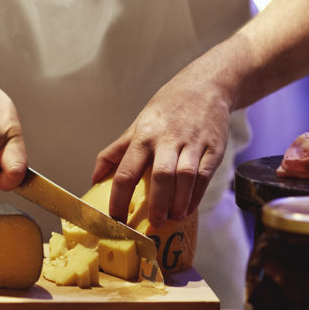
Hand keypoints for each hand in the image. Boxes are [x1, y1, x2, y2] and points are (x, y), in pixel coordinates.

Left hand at [93, 63, 230, 225]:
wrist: (206, 85)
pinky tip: (187, 208)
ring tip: (172, 217)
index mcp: (143, 136)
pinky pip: (205, 176)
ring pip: (185, 178)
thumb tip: (95, 178)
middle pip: (161, 177)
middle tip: (153, 223)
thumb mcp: (137, 125)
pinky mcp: (213, 148)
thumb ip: (115, 152)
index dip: (119, 199)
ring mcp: (193, 144)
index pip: (126, 172)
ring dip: (178, 202)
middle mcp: (167, 140)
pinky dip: (196, 196)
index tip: (116, 218)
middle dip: (156, 204)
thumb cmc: (167, 109)